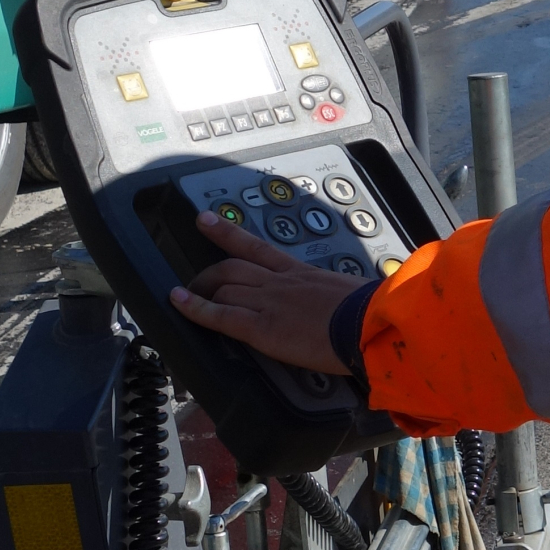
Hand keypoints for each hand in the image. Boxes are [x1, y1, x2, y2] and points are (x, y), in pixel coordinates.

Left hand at [170, 210, 358, 370]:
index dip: (228, 233)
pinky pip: (222, 315)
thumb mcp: (351, 295)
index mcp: (302, 273)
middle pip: (232, 268)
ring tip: (183, 295)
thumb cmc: (371, 314)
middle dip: (208, 273)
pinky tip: (178, 304)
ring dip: (199, 290)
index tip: (208, 221)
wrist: (370, 325)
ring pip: (223, 286)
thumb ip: (335, 298)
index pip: (258, 248)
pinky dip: (196, 309)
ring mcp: (269, 302)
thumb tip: (342, 307)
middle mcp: (280, 282)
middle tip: (193, 280)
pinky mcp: (263, 327)